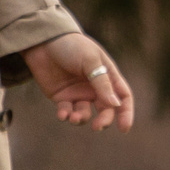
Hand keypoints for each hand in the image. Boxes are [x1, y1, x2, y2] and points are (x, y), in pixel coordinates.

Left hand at [20, 33, 134, 131]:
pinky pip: (66, 112)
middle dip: (103, 120)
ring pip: (85, 114)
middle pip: (106, 110)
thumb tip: (115, 105)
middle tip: (98, 127)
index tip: (124, 128)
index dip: (126, 112)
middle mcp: (95, 87)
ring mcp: (78, 93)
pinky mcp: (61, 97)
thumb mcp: (90, 61)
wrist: (43, 41)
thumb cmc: (72, 46)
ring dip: (81, 119)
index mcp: (107, 75)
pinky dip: (65, 116)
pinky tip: (62, 114)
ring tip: (73, 117)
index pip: (122, 97)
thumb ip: (102, 84)